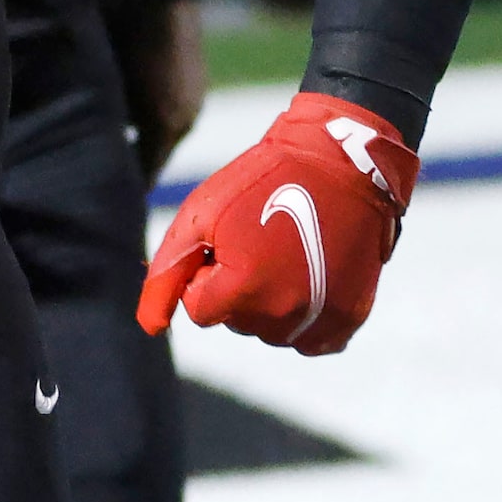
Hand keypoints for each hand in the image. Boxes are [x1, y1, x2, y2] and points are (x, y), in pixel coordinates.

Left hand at [120, 0, 207, 176]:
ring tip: (120, 147)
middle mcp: (185, 119)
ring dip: (146, 142)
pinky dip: (155, 121)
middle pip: (158, 156)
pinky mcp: (195, 84)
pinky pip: (174, 115)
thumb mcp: (116, 82)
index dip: (131, 187)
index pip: (147, 171)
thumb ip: (113, 120)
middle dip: (137, 166)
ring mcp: (194, 100)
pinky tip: (135, 115)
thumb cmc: (130, 35)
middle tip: (111, 181)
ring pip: (166, 135)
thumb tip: (103, 149)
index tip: (113, 205)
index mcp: (166, 125)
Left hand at [137, 92, 416, 354]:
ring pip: (270, 331)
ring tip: (286, 251)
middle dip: (237, 286)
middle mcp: (283, 317)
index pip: (199, 308)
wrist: (339, 163)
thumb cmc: (261, 182)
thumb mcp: (201, 215)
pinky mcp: (350, 319)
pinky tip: (309, 276)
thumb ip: (167, 273)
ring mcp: (322, 322)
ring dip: (269, 301)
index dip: (206, 270)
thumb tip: (150, 327)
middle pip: (236, 321)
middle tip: (260, 239)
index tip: (227, 239)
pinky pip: (310, 339)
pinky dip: (303, 316)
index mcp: (242, 291)